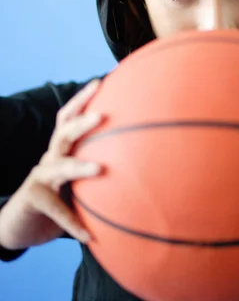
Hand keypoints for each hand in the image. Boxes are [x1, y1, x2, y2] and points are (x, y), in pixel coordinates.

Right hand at [0, 80, 102, 249]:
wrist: (20, 225)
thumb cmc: (59, 196)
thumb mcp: (76, 178)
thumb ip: (98, 164)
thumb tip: (140, 158)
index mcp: (61, 148)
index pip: (68, 117)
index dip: (82, 98)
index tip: (100, 81)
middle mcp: (50, 157)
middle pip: (63, 133)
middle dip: (81, 123)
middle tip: (102, 116)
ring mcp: (40, 178)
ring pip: (59, 167)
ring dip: (79, 167)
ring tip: (99, 168)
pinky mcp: (35, 200)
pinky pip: (57, 211)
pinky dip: (73, 223)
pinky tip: (89, 236)